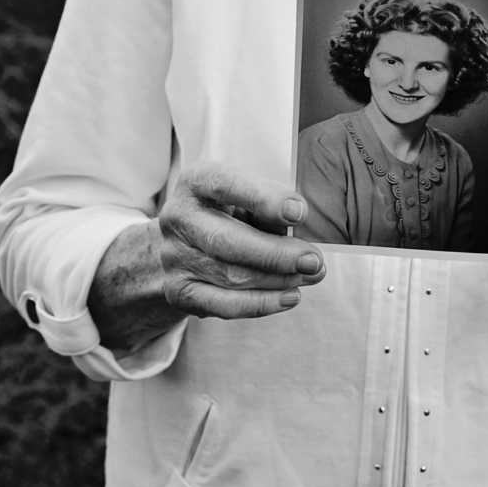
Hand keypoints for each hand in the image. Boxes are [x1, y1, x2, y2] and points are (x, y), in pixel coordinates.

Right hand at [158, 165, 325, 319]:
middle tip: (313, 260)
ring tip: (309, 276)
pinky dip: (262, 303)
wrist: (184, 243)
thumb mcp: (246, 196)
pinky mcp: (179, 291)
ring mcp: (174, 257)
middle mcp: (178, 217)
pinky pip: (224, 305)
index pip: (226, 185)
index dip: (264, 199)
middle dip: (276, 253)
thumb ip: (268, 209)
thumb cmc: (228, 211)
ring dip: (277, 279)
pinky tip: (289, 296)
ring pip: (230, 276)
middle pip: (227, 240)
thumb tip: (303, 238)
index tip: (298, 212)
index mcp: (196, 181)